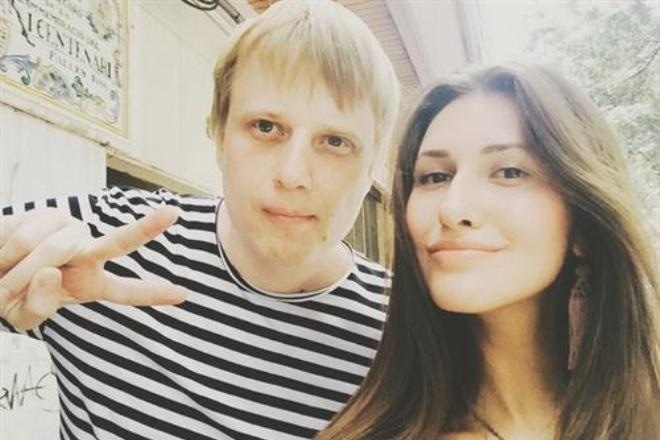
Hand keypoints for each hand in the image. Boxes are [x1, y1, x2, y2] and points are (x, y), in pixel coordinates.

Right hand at [0, 206, 186, 329]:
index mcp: (89, 284)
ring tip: (6, 278)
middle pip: (119, 242)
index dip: (152, 294)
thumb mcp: (22, 316)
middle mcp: (88, 254)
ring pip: (56, 248)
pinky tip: (3, 257)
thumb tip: (54, 272)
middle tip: (173, 213)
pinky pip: (30, 235)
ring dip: (22, 271)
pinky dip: (10, 253)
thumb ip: (38, 307)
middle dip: (146, 229)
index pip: (125, 292)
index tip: (183, 295)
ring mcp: (71, 232)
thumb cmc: (6, 294)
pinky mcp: (49, 216)